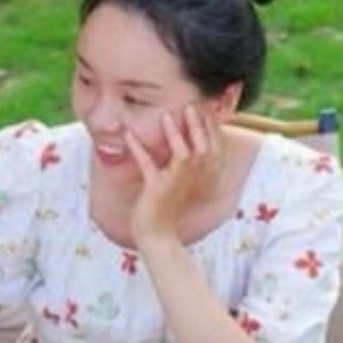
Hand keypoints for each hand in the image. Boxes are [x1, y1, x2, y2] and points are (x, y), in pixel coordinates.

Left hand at [126, 106, 221, 249]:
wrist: (158, 237)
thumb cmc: (169, 208)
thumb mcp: (182, 183)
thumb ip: (187, 163)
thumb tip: (186, 140)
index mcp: (205, 180)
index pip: (214, 150)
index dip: (212, 129)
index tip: (206, 109)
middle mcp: (195, 183)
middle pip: (204, 150)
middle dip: (199, 127)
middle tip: (191, 105)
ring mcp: (176, 186)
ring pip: (183, 157)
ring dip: (176, 136)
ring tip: (167, 116)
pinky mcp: (157, 191)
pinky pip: (148, 167)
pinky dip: (138, 150)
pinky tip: (128, 134)